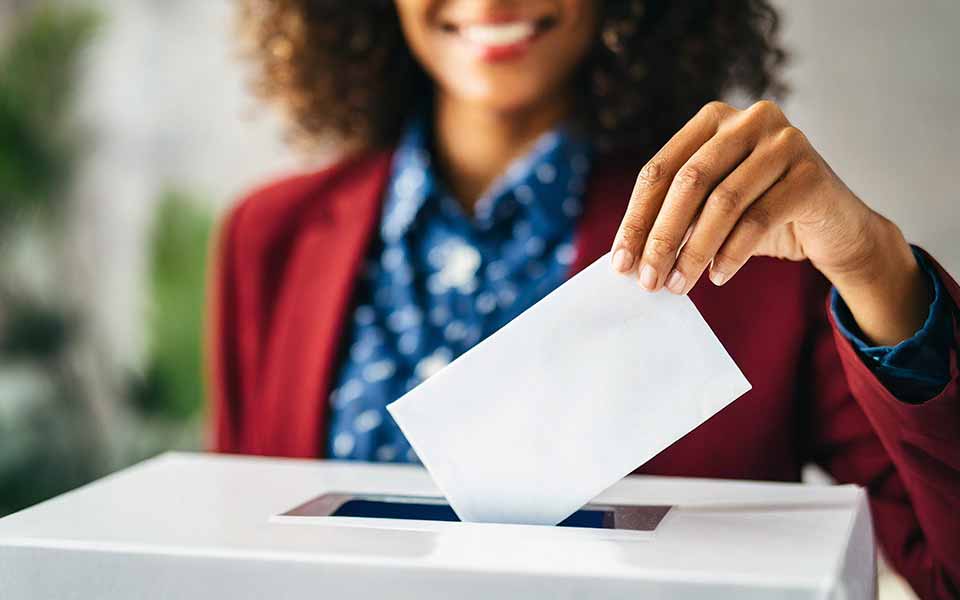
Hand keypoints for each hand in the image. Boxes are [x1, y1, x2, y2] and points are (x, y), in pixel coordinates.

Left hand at [611, 100, 930, 345]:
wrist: (835, 230)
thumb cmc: (761, 217)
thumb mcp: (710, 211)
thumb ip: (674, 218)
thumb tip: (625, 258)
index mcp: (713, 120)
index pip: (659, 170)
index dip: (635, 219)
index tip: (620, 263)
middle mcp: (749, 120)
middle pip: (688, 183)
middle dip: (660, 237)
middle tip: (647, 281)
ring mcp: (784, 141)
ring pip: (723, 202)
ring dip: (693, 252)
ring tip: (678, 285)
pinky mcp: (811, 173)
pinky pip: (758, 219)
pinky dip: (731, 253)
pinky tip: (716, 276)